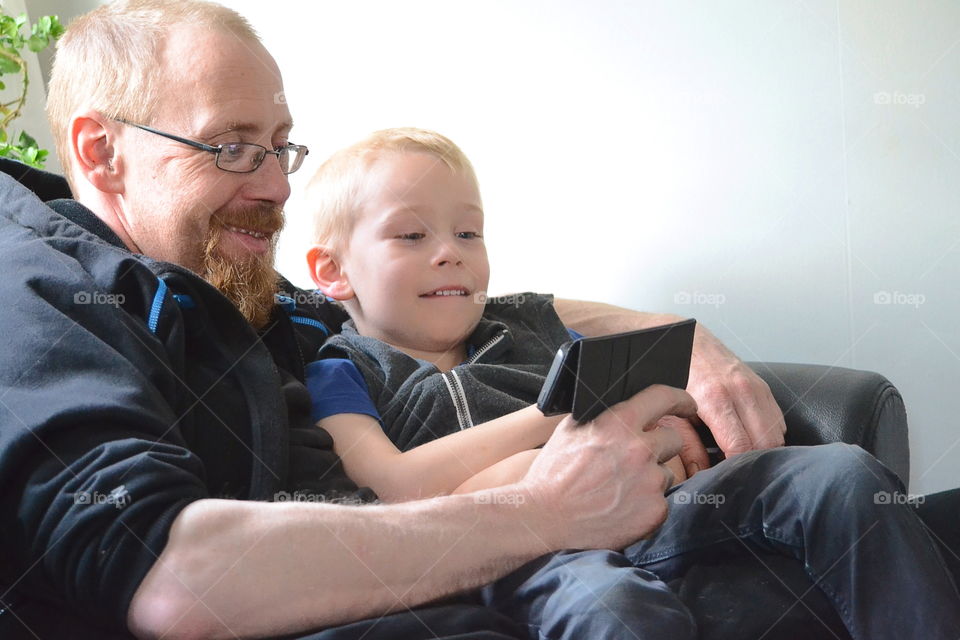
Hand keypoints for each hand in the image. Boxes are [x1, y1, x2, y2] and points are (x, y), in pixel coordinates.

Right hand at [519, 385, 692, 550]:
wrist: (544, 519)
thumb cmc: (552, 474)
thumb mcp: (571, 430)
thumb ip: (603, 416)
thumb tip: (625, 409)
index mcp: (618, 423)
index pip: (664, 398)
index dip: (680, 399)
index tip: (687, 405)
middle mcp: (639, 449)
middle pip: (674, 439)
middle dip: (659, 446)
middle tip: (635, 460)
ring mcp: (650, 482)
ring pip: (666, 473)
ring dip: (650, 478)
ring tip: (618, 490)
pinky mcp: (655, 511)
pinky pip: (661, 502)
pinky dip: (646, 505)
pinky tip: (621, 508)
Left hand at [674, 324, 785, 476]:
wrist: (686, 339)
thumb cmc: (674, 376)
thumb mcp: (672, 412)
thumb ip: (688, 446)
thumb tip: (701, 475)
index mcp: (716, 399)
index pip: (741, 447)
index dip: (737, 469)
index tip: (730, 481)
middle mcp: (741, 391)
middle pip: (766, 443)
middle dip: (755, 464)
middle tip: (739, 476)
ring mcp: (755, 386)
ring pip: (777, 434)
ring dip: (765, 451)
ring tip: (746, 462)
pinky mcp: (763, 386)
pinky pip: (778, 420)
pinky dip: (770, 436)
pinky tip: (753, 443)